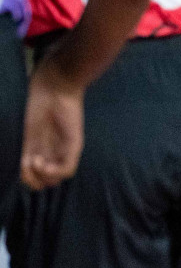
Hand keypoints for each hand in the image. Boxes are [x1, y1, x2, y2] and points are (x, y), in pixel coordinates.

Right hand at [20, 61, 85, 189]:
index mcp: (42, 148)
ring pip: (56, 179)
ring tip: (35, 162)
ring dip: (41, 177)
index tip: (19, 165)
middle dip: (33, 180)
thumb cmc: (38, 100)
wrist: (55, 86)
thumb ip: (23, 142)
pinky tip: (40, 162)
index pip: (38, 176)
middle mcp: (54, 152)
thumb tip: (21, 160)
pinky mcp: (74, 144)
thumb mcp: (26, 125)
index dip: (27, 178)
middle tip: (27, 165)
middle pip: (47, 182)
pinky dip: (52, 172)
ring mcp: (64, 149)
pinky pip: (67, 169)